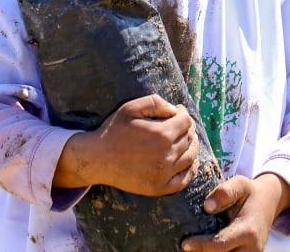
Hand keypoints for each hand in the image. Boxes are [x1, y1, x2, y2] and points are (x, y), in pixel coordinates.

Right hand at [54, 95, 197, 195]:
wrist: (97, 159)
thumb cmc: (113, 131)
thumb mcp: (130, 108)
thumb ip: (155, 103)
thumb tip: (175, 110)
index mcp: (162, 134)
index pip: (186, 121)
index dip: (184, 114)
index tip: (178, 112)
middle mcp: (167, 154)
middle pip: (189, 139)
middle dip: (188, 129)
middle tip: (181, 126)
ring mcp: (164, 173)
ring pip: (190, 158)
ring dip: (192, 147)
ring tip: (187, 141)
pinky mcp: (159, 187)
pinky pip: (184, 180)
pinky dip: (190, 170)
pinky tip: (189, 163)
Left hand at [181, 174, 289, 251]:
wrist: (269, 203)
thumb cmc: (251, 193)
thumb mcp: (240, 184)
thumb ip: (225, 192)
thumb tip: (207, 206)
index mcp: (248, 230)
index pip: (221, 244)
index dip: (202, 246)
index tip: (185, 244)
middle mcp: (252, 248)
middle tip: (184, 246)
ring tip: (193, 247)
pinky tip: (202, 247)